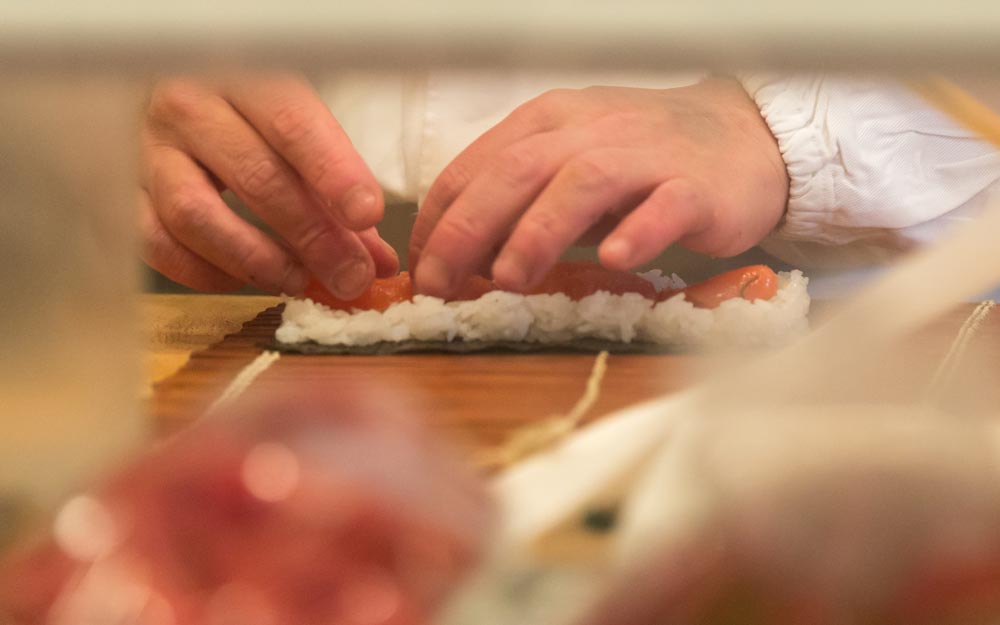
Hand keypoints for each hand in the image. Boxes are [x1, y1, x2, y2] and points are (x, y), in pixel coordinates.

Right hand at [140, 74, 397, 297]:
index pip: (293, 126)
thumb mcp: (304, 134)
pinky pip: (156, 241)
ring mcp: (150, 150)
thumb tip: (377, 265)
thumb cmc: (253, 119)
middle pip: (255, 176)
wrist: (180, 100)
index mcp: (247, 79)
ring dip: (255, 259)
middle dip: (311, 235)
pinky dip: (202, 271)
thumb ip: (340, 195)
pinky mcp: (125, 190)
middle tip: (349, 275)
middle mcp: (191, 108)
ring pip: (195, 214)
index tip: (368, 216)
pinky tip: (241, 281)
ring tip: (298, 281)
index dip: (334, 175)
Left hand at [410, 78, 787, 298]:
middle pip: (516, 172)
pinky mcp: (694, 188)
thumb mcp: (567, 168)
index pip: (476, 167)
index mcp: (548, 123)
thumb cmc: (641, 161)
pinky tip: (614, 259)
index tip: (418, 270)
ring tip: (508, 278)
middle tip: (440, 285)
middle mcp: (590, 131)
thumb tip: (455, 257)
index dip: (438, 220)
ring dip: (537, 231)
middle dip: (468, 229)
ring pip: (582, 183)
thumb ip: (518, 202)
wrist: (741, 139)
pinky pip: (663, 206)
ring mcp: (644, 157)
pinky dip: (636, 231)